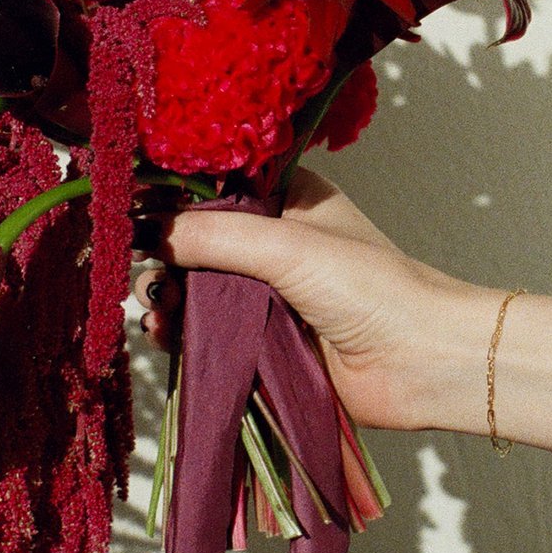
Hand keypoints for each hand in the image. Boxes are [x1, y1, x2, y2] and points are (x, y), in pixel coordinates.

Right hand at [141, 168, 491, 432]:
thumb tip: (145, 229)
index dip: (171, 198)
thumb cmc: (374, 289)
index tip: (127, 209)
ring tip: (154, 308)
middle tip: (144, 272)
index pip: (214, 188)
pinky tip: (163, 335)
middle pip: (197, 241)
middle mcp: (276, 242)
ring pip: (197, 289)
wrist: (424, 365)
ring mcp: (270, 294)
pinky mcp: (266, 342)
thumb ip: (214, 234)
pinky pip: (209, 333)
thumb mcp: (288, 246)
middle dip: (163, 256)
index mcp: (289, 199)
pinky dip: (182, 333)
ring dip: (167, 297)